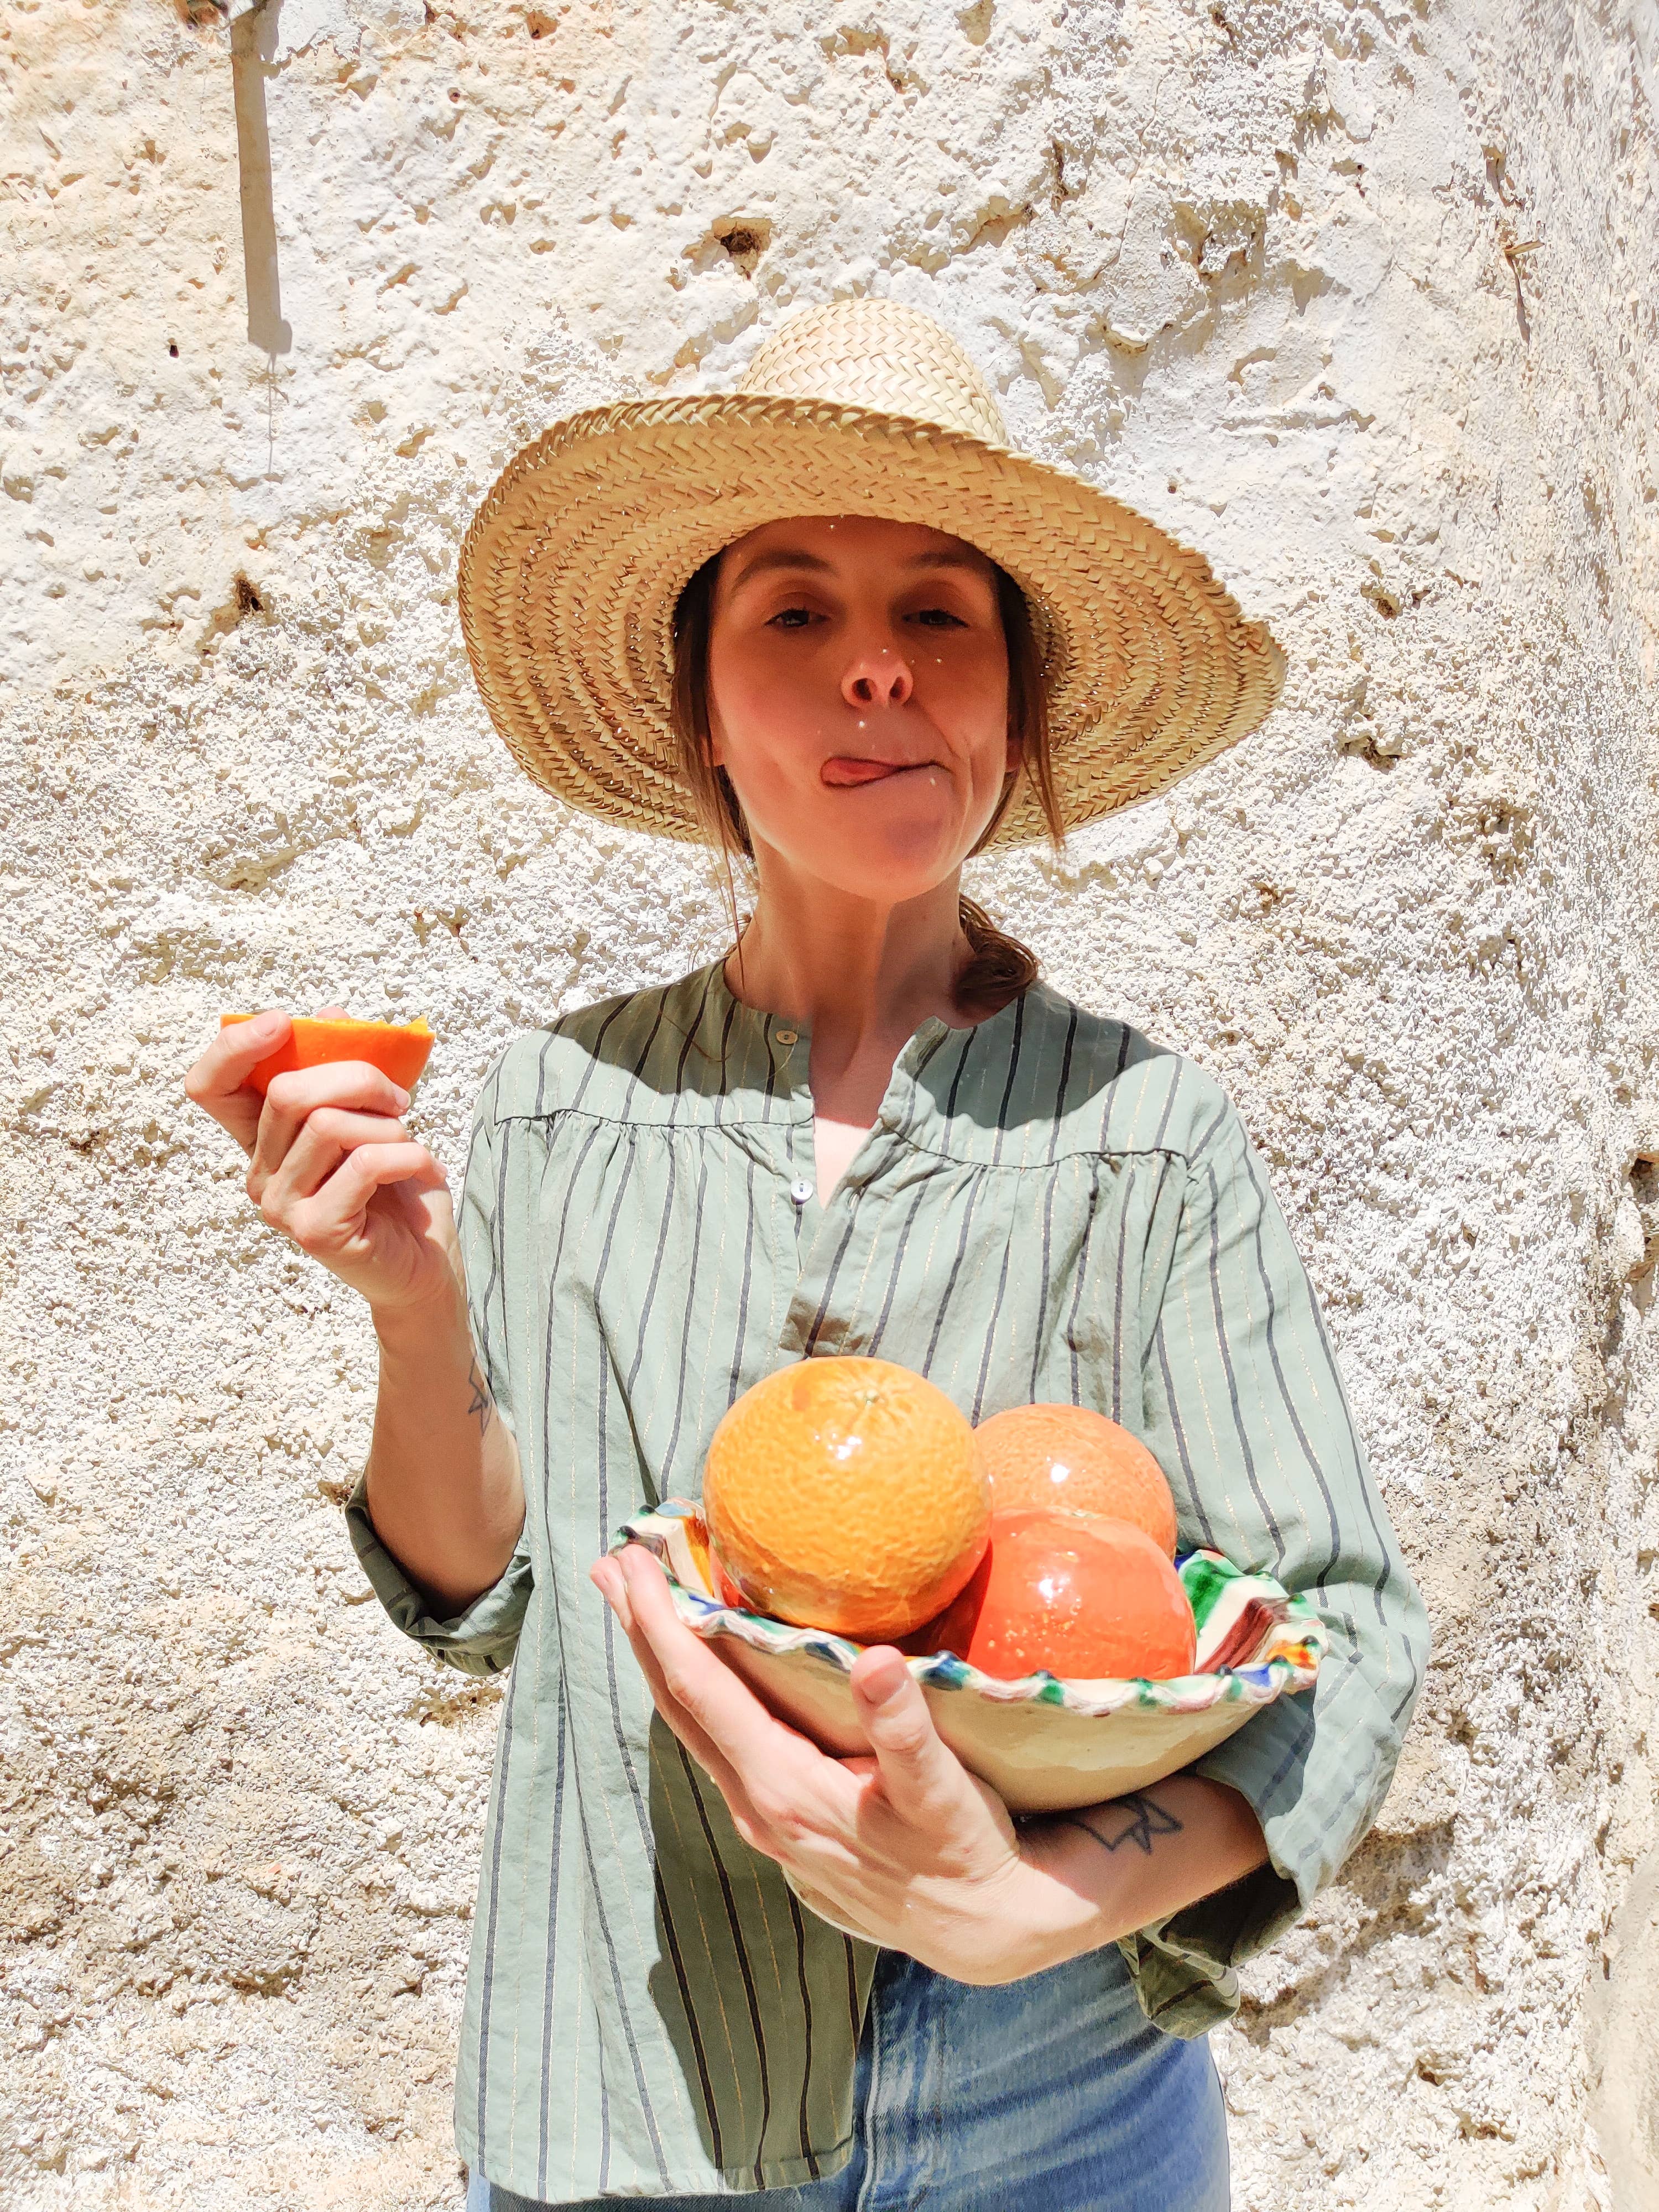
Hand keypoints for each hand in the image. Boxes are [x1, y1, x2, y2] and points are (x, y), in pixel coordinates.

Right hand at [183, 1005, 457, 1317]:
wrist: (426, 1263)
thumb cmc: (399, 1189)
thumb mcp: (375, 1117)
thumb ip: (348, 1069)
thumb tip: (328, 1014)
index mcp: (264, 1142)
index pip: (209, 1087)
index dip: (232, 1047)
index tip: (282, 1021)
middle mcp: (259, 1174)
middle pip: (287, 1091)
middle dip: (358, 1078)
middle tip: (400, 1100)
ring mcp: (281, 1206)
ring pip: (329, 1124)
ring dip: (389, 1126)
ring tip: (408, 1147)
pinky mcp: (315, 1230)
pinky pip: (364, 1163)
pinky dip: (408, 1155)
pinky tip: (421, 1169)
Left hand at [591, 1545, 1097, 1982]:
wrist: (983, 1933)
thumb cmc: (965, 1850)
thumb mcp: (942, 1794)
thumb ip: (905, 1732)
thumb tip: (876, 1664)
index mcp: (781, 1789)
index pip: (700, 1691)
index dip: (660, 1623)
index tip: (629, 1561)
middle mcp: (757, 1807)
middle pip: (680, 1706)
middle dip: (643, 1633)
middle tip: (610, 1564)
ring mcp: (766, 1822)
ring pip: (696, 1730)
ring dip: (666, 1664)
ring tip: (644, 1608)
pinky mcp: (784, 1825)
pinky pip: (722, 1748)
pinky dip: (702, 1697)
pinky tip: (709, 1676)